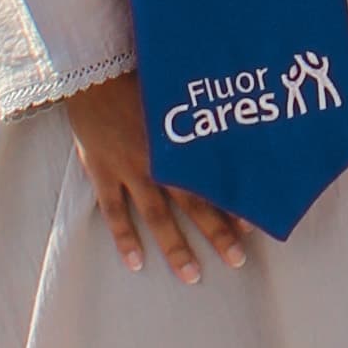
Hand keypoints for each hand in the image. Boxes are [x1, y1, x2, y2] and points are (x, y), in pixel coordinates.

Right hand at [64, 67, 253, 282]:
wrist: (93, 72)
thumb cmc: (138, 77)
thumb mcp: (174, 94)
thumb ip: (197, 118)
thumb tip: (230, 122)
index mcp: (180, 143)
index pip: (213, 178)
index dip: (233, 202)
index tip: (253, 225)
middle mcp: (159, 160)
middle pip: (193, 204)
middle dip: (216, 233)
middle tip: (237, 260)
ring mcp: (130, 169)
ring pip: (157, 216)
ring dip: (175, 247)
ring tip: (192, 275)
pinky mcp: (103, 172)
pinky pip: (114, 211)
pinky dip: (124, 238)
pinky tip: (136, 262)